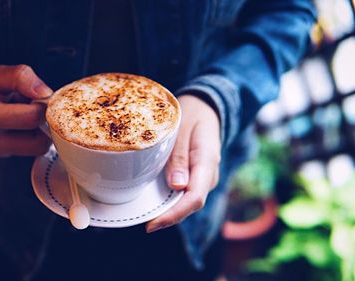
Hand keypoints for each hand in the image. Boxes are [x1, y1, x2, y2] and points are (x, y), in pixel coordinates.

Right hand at [0, 65, 52, 156]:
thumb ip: (19, 77)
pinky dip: (31, 136)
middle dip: (43, 121)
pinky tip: (20, 123)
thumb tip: (45, 93)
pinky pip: (29, 150)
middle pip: (37, 141)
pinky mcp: (0, 156)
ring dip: (39, 131)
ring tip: (25, 114)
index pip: (30, 118)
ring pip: (37, 148)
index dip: (42, 105)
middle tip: (35, 106)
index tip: (39, 95)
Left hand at [146, 95, 220, 232]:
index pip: (194, 197)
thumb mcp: (182, 128)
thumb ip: (180, 156)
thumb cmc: (192, 114)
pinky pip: (185, 194)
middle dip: (169, 217)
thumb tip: (177, 186)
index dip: (174, 214)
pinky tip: (154, 203)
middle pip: (190, 204)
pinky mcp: (196, 177)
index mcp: (207, 161)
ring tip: (146, 217)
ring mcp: (203, 178)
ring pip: (187, 201)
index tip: (153, 224)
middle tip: (145, 224)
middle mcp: (208, 175)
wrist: (205, 107)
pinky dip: (170, 201)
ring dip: (169, 210)